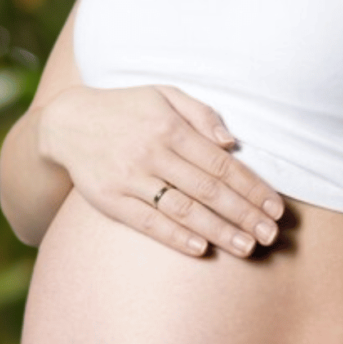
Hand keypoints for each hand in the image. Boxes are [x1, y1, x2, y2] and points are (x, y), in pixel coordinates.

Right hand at [39, 85, 284, 257]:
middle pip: (208, 190)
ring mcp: (129, 178)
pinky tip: (200, 248)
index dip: (253, 188)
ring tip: (246, 247)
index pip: (221, 164)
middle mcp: (151, 153)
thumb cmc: (124, 109)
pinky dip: (175, 236)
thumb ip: (200, 114)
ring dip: (218, 231)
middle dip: (244, 214)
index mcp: (169, 127)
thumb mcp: (163, 95)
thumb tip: (231, 144)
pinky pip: (147, 221)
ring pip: (182, 209)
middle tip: (271, 236)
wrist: (66, 124)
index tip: (276, 208)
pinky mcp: (109, 199)